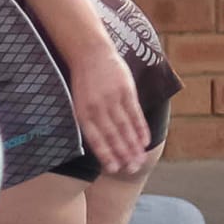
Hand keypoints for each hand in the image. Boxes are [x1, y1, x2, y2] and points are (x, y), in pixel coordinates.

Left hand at [69, 43, 150, 176]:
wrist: (89, 53)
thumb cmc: (83, 81)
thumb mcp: (78, 101)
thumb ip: (88, 120)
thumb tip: (99, 143)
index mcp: (82, 113)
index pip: (96, 139)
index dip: (106, 154)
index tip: (114, 169)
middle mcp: (97, 108)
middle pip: (113, 136)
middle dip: (123, 155)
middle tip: (131, 170)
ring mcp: (112, 99)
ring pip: (125, 128)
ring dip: (133, 146)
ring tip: (139, 160)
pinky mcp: (125, 91)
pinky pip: (134, 114)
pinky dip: (140, 129)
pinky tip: (144, 141)